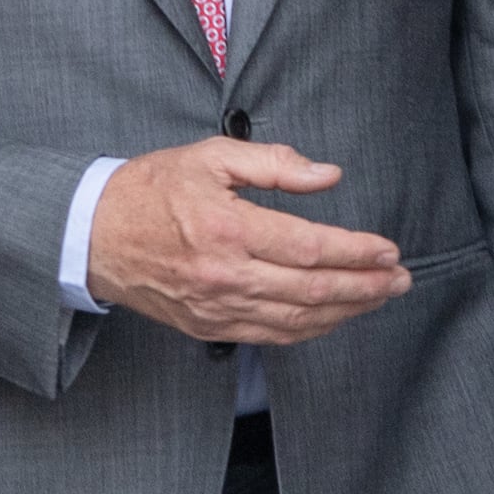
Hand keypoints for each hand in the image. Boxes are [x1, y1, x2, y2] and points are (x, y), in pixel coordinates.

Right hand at [84, 139, 409, 347]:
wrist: (92, 236)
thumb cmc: (151, 190)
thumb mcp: (211, 157)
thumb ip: (274, 164)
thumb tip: (327, 175)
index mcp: (228, 229)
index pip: (310, 247)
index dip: (356, 251)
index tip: (388, 249)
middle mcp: (225, 275)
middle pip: (313, 291)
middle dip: (366, 287)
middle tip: (400, 278)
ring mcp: (217, 308)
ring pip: (298, 321)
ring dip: (347, 312)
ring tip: (379, 296)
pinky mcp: (209, 327)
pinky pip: (272, 336)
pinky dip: (311, 329)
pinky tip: (334, 315)